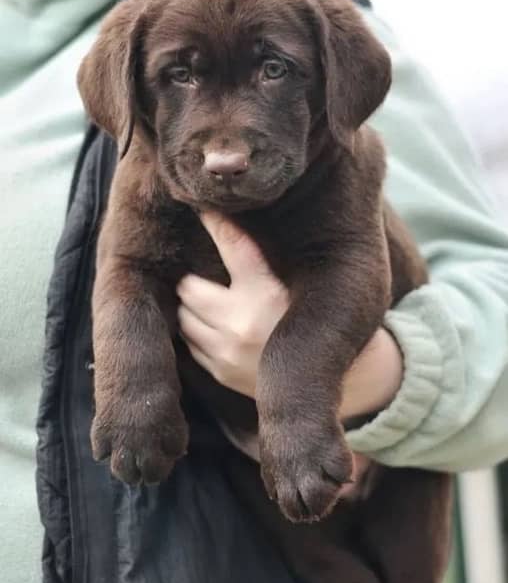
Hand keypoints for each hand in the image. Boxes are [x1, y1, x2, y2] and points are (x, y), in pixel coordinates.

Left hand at [176, 212, 402, 420]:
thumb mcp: (300, 280)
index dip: (214, 222)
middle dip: (192, 281)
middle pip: (189, 288)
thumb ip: (266, 254)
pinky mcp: (223, 371)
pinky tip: (212, 326)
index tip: (204, 208)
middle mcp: (242, 322)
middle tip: (203, 276)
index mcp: (266, 291)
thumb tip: (236, 213)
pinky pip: (190, 345)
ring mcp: (228, 351)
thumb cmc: (313, 316)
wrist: (334, 374)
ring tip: (207, 302)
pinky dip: (195, 332)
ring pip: (185, 317)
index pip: (232, 244)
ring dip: (190, 307)